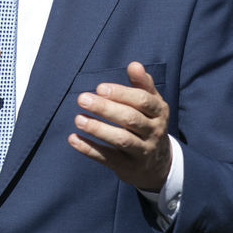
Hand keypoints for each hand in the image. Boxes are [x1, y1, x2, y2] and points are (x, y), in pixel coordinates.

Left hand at [69, 62, 171, 190]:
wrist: (159, 165)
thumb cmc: (149, 124)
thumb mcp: (152, 104)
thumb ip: (142, 84)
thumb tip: (134, 65)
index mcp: (159, 112)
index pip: (142, 101)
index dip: (121, 94)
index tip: (99, 88)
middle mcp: (154, 132)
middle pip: (130, 119)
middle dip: (105, 109)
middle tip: (82, 99)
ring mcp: (142, 152)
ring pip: (121, 140)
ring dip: (98, 129)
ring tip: (78, 119)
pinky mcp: (128, 168)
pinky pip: (108, 158)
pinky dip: (90, 149)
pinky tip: (73, 139)